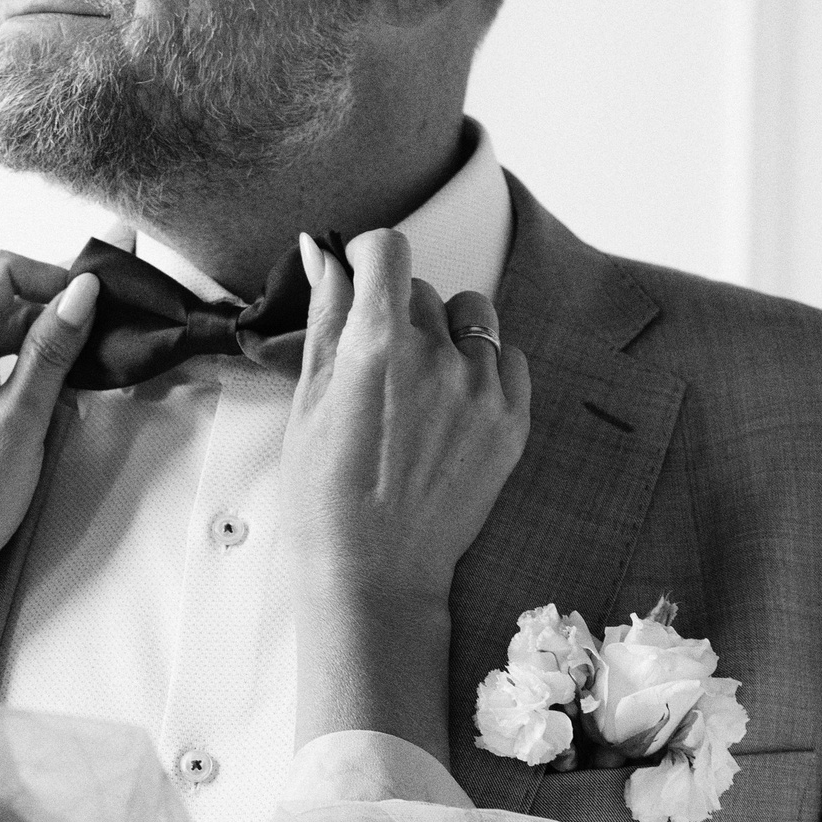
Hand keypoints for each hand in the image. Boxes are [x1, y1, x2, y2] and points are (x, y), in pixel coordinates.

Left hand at [0, 254, 99, 693]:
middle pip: (0, 293)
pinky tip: (60, 381)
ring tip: (93, 356)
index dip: (55, 276)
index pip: (1, 271)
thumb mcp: (20, 421)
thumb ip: (51, 351)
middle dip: (55, 303)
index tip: (103, 300)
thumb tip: (84, 291)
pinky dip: (25, 358)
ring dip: (44, 333)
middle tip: (112, 324)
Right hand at [281, 229, 530, 759]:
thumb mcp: (309, 400)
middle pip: (423, 291)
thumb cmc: (325, 492)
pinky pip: (507, 358)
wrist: (376, 572)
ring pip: (471, 317)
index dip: (371, 255)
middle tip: (377, 369)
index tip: (363, 275)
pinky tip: (452, 407)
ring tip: (421, 385)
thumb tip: (323, 252)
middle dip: (399, 314)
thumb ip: (326, 317)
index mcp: (376, 344)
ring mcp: (482, 389)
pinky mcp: (512, 421)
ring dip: (447, 335)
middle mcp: (437, 357)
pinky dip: (483, 369)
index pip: (390, 249)